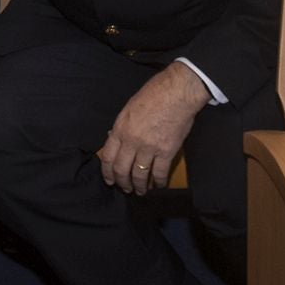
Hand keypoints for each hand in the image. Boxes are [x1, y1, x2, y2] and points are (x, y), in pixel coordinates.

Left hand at [98, 62, 209, 193]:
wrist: (176, 93)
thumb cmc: (153, 94)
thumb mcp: (129, 108)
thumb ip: (123, 126)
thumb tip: (117, 139)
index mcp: (120, 128)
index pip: (108, 156)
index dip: (107, 172)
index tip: (109, 179)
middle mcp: (132, 141)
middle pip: (122, 169)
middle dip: (122, 182)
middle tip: (124, 189)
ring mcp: (149, 147)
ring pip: (139, 175)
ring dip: (139, 186)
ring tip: (140, 191)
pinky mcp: (166, 152)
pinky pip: (160, 173)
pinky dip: (158, 182)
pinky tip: (159, 185)